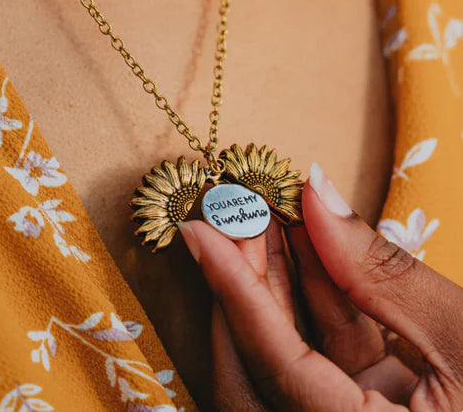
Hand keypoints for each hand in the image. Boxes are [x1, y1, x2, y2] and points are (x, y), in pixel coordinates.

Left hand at [178, 164, 462, 410]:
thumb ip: (383, 269)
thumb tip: (318, 193)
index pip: (274, 361)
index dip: (234, 289)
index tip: (201, 231)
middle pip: (263, 362)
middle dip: (245, 282)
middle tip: (233, 216)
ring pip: (291, 349)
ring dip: (277, 280)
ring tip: (264, 218)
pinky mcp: (370, 402)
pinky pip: (326, 346)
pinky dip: (317, 292)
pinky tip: (307, 242)